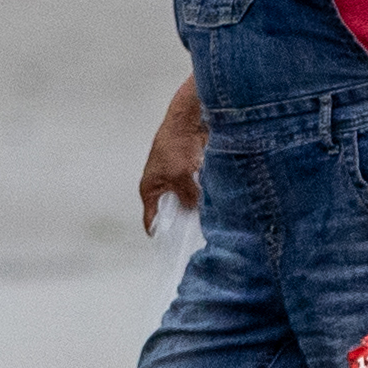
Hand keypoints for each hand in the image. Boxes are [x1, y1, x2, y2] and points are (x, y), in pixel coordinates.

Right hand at [139, 81, 205, 233]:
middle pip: (173, 214)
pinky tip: (216, 203)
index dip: (163, 235)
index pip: (152, 220)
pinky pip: (200, 192)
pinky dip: (206, 196)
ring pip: (189, 203)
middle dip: (185, 221)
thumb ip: (189, 197)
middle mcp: (162, 187)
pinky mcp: (192, 173)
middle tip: (199, 233)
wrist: (190, 120)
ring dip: (198, 208)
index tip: (176, 248)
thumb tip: (198, 212)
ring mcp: (177, 180)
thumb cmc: (175, 143)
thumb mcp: (181, 177)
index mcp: (150, 189)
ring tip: (210, 217)